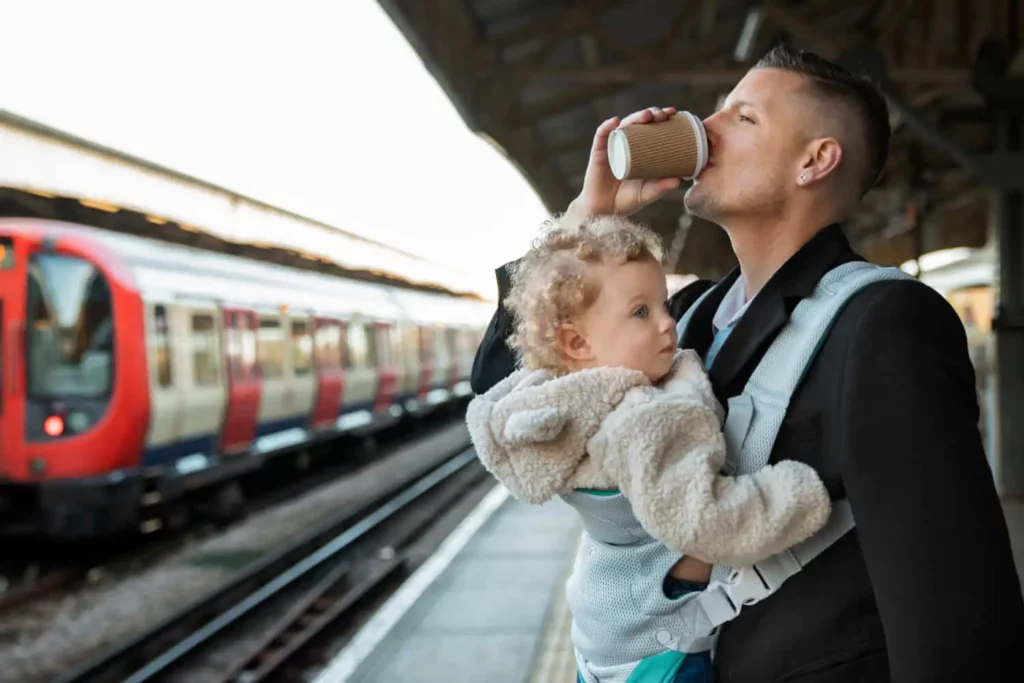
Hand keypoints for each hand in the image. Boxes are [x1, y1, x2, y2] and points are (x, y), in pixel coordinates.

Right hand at [566, 107, 682, 219]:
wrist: (604, 212)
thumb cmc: (627, 201)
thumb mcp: (647, 194)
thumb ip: (661, 188)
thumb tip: (678, 181)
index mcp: (641, 150)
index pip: (652, 128)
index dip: (662, 118)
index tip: (673, 113)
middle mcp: (627, 144)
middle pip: (639, 122)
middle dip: (651, 113)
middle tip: (662, 115)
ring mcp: (613, 146)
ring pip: (623, 126)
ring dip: (635, 117)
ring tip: (646, 115)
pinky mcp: (599, 152)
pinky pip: (602, 135)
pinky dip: (607, 127)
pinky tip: (615, 122)